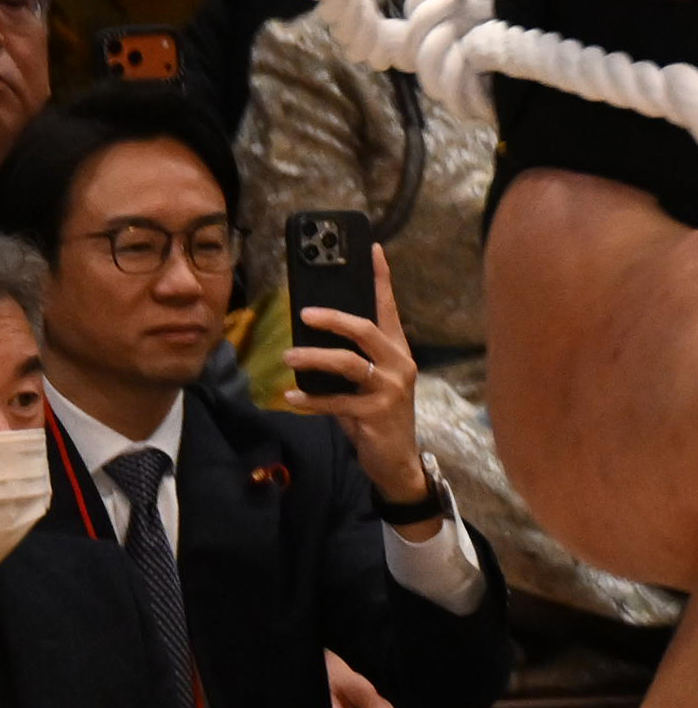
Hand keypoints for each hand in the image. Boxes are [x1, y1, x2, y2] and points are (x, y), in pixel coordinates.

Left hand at [287, 258, 427, 505]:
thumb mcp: (369, 383)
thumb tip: (311, 343)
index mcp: (398, 350)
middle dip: (335, 319)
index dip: (380, 278)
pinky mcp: (375, 413)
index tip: (371, 248)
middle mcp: (399, 364)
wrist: (396, 459)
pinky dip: (309, 399)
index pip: (389, 307)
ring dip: (315, 357)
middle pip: (367, 330)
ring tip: (289, 354)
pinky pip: (336, 402)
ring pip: (350, 364)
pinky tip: (289, 396)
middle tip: (305, 312)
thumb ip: (351, 363)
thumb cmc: (377, 415)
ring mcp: (389, 389)